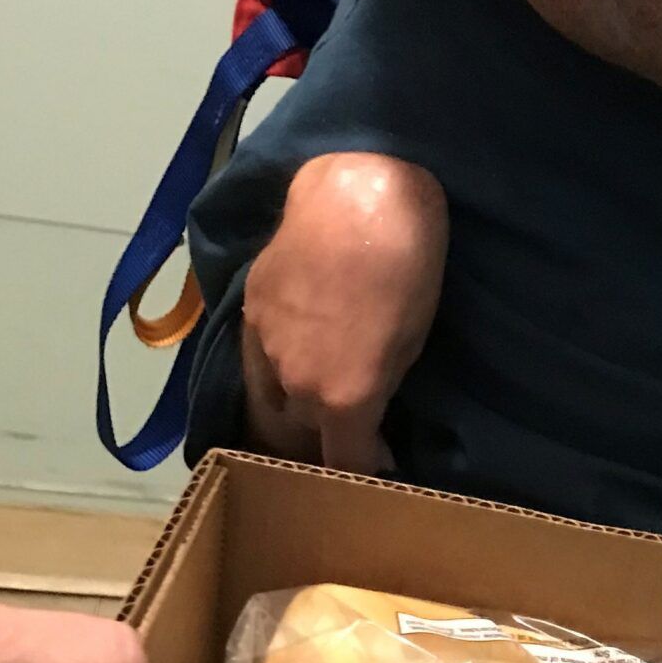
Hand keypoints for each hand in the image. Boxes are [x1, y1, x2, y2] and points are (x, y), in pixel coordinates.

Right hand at [242, 153, 446, 472]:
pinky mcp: (249, 307)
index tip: (375, 466)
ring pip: (268, 399)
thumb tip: (372, 424)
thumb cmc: (406, 268)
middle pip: (296, 435)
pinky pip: (256, 358)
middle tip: (341, 438)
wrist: (358, 191)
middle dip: (317, 445)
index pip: (341, 461)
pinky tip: (291, 359)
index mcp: (341, 398)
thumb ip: (382, 390)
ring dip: (288, 411)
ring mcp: (263, 344)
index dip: (358, 471)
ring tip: (311, 407)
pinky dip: (273, 371)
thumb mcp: (412, 341)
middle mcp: (294, 383)